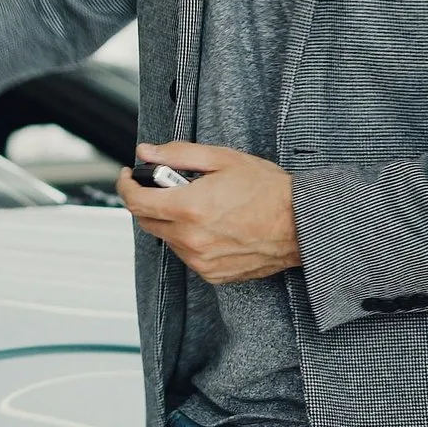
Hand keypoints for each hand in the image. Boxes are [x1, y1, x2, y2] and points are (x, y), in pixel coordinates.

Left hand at [114, 142, 298, 284]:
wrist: (301, 225)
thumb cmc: (269, 191)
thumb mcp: (222, 159)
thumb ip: (178, 154)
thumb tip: (148, 152)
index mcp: (190, 208)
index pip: (136, 201)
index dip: (126, 185)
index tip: (129, 175)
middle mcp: (191, 239)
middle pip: (146, 221)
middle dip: (149, 200)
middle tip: (169, 185)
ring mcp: (201, 260)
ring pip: (166, 238)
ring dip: (171, 220)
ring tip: (200, 204)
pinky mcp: (212, 274)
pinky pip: (186, 254)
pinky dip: (189, 238)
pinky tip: (212, 224)